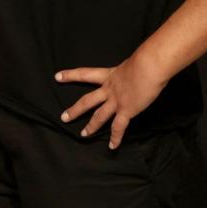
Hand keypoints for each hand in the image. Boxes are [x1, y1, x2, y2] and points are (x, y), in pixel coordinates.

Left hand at [55, 52, 169, 148]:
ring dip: (91, 126)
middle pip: (87, 100)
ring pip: (99, 116)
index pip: (84, 74)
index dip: (70, 75)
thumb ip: (129, 69)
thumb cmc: (146, 61)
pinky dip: (116, 138)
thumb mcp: (132, 63)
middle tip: (63, 117)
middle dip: (75, 110)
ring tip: (83, 135)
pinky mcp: (127, 110)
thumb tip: (135, 71)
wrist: (149, 67)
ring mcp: (116, 101)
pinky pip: (119, 127)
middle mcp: (109, 89)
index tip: (57, 77)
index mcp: (109, 75)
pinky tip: (112, 146)